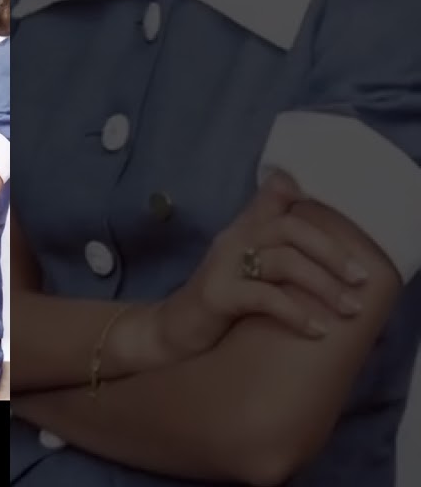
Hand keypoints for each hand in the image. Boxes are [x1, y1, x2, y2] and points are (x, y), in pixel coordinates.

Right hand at [153, 169, 368, 361]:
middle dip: (332, 252)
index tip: (345, 221)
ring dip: (324, 286)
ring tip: (350, 310)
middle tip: (360, 279)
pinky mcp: (217, 295)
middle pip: (290, 228)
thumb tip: (316, 229)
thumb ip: (279, 249)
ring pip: (284, 261)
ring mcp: (222, 266)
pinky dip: (297, 313)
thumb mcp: (249, 269)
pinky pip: (265, 297)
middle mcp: (233, 240)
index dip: (310, 199)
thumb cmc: (219, 303)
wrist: (171, 333)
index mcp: (243, 230)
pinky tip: (317, 331)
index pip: (277, 199)